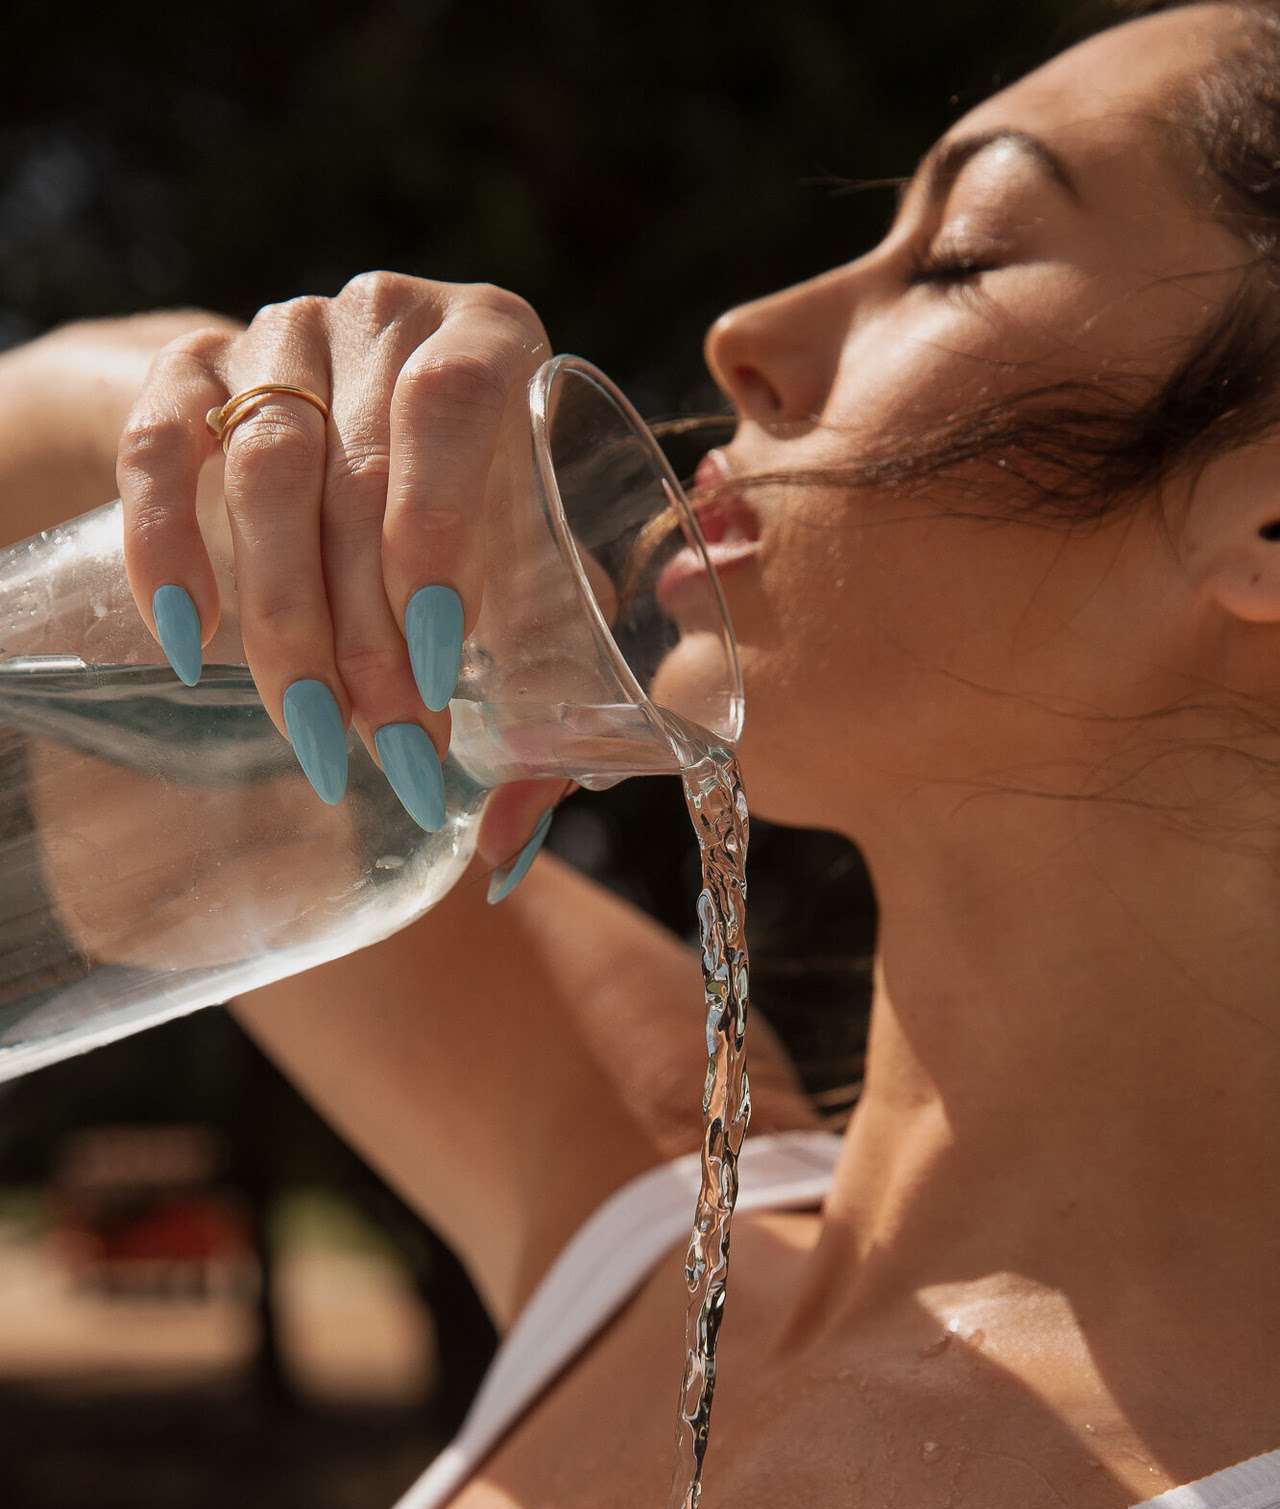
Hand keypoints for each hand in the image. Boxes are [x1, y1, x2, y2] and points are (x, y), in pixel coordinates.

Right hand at [114, 274, 577, 874]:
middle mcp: (383, 312)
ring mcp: (278, 333)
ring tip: (315, 732)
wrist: (363, 423)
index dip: (435, 536)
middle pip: (355, 470)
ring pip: (264, 474)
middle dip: (370, 630)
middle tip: (389, 747)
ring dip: (286, 620)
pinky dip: (169, 552)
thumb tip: (510, 847)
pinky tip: (196, 644)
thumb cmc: (479, 514)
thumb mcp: (534, 577)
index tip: (438, 667)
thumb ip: (547, 692)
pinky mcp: (189, 368)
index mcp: (491, 333)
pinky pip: (157, 454)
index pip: (452, 407)